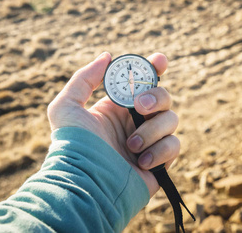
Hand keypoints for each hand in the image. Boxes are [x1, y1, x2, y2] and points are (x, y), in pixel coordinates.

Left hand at [47, 52, 179, 195]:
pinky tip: (141, 162)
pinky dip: (160, 151)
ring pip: (171, 120)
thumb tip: (107, 57)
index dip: (154, 69)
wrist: (85, 185)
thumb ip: (84, 78)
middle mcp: (135, 123)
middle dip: (156, 97)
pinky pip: (174, 145)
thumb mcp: (66, 107)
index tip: (160, 60)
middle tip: (140, 106)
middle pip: (163, 97)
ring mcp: (149, 142)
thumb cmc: (72, 146)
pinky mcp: (159, 163)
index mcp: (117, 108)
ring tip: (130, 146)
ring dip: (151, 131)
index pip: (142, 83)